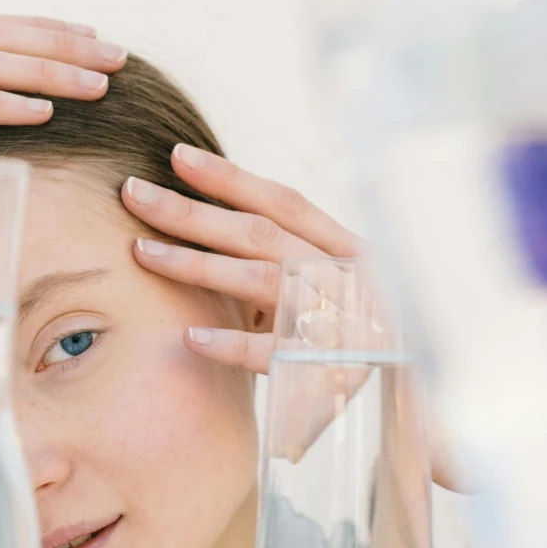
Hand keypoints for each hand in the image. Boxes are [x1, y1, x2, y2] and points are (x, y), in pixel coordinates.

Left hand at [119, 142, 361, 372]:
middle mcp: (342, 276)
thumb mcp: (339, 280)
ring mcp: (337, 321)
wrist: (413, 391)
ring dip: (198, 265)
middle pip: (258, 235)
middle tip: (133, 194)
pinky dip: (232, 344)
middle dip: (192, 212)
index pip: (283, 202)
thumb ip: (291, 251)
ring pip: (260, 282)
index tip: (177, 156)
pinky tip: (190, 336)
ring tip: (143, 252)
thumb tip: (215, 210)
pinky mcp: (329, 371)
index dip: (231, 178)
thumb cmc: (360, 328)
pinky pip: (273, 355)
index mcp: (345, 248)